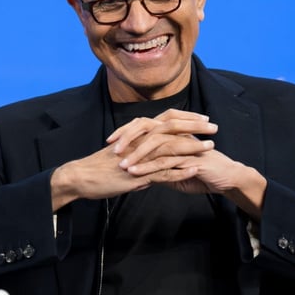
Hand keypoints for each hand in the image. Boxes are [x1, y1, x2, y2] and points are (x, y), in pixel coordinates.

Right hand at [49, 111, 214, 209]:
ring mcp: (139, 157)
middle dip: (195, 127)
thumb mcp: (125, 158)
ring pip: (170, 148)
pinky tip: (194, 169)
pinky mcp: (136, 174)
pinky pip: (161, 171)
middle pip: (172, 128)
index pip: (167, 120)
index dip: (186, 118)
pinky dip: (179, 170)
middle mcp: (140, 141)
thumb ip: (142, 158)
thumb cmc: (101, 168)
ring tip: (211, 147)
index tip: (203, 118)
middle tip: (214, 127)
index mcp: (138, 134)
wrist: (81, 177)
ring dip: (192, 147)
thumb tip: (155, 165)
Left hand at [113, 109, 266, 217]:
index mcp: (172, 133)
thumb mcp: (176, 170)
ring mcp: (184, 143)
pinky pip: (164, 160)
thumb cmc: (203, 173)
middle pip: (147, 127)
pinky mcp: (189, 157)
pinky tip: (135, 173)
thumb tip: (143, 170)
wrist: (226, 179)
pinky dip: (147, 167)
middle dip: (127, 136)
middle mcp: (177, 134)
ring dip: (135, 154)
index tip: (110, 141)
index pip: (145, 125)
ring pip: (154, 143)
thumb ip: (160, 167)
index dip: (127, 131)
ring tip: (120, 165)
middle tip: (109, 147)